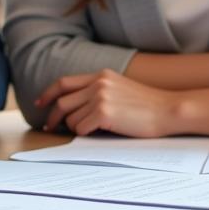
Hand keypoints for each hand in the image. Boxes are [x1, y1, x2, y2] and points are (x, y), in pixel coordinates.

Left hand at [36, 69, 181, 137]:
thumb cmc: (147, 105)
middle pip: (62, 101)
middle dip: (53, 116)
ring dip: (75, 128)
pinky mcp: (104, 113)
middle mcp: (98, 83)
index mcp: (101, 75)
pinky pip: (81, 128)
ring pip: (71, 118)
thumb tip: (74, 107)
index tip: (40, 103)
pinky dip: (84, 134)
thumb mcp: (120, 88)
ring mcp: (100, 97)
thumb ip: (98, 91)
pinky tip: (96, 133)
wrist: (168, 110)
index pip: (64, 82)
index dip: (48, 93)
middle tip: (50, 127)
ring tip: (89, 131)